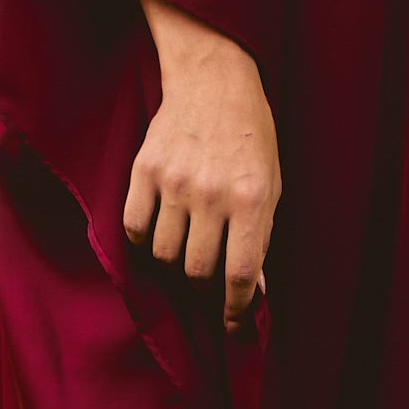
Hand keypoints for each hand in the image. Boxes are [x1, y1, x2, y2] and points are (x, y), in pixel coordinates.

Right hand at [125, 0, 279, 325]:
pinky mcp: (144, 171)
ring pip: (164, 255)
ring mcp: (174, 182)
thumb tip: (251, 289)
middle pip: (196, 272)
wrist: (214, 81)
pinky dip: (146, 242)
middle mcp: (211, 194)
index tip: (232, 326)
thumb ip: (261, 236)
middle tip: (208, 281)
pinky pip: (135, 228)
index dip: (235, 311)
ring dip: (175, 265)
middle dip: (204, 288)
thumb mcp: (272, 185)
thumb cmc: (252, 137)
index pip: (239, 275)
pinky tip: (160, 234)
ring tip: (186, 252)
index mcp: (252, 199)